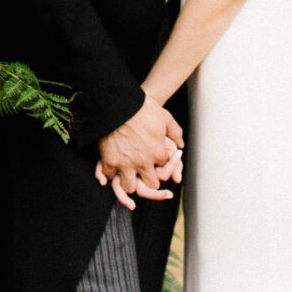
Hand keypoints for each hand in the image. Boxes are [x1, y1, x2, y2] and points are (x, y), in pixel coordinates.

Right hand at [96, 93, 182, 208]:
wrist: (118, 104)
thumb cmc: (142, 108)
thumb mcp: (165, 117)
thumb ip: (175, 132)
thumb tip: (181, 144)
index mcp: (158, 153)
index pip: (165, 169)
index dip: (160, 164)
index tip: (155, 157)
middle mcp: (143, 162)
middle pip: (151, 184)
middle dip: (148, 179)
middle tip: (144, 173)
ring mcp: (126, 164)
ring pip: (130, 187)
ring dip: (130, 181)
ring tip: (128, 173)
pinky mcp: (109, 161)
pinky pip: (109, 176)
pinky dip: (110, 173)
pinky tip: (113, 165)